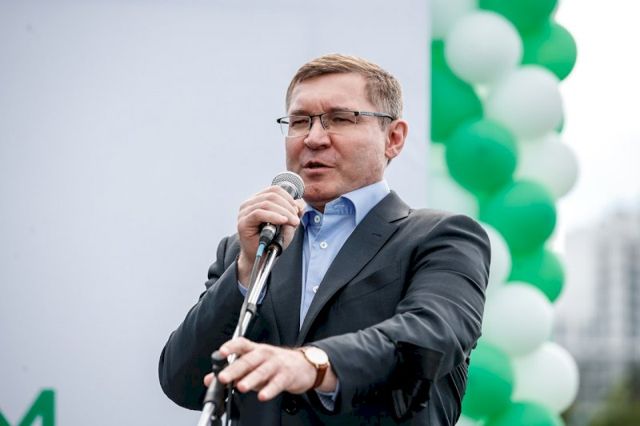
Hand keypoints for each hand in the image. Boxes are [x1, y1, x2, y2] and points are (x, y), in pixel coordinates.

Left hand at [203, 337, 335, 400]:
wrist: (304, 365)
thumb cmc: (275, 364)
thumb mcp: (254, 365)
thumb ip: (232, 371)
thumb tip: (210, 379)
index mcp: (255, 350)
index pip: (242, 344)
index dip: (231, 347)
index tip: (220, 352)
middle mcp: (265, 354)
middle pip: (249, 360)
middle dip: (235, 369)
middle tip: (224, 377)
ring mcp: (277, 364)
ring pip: (263, 371)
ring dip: (251, 379)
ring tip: (241, 387)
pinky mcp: (287, 375)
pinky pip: (278, 383)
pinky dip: (270, 389)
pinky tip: (262, 395)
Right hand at [236, 186, 304, 285]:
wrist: (263, 257)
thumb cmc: (273, 240)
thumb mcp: (288, 224)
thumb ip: (294, 212)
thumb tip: (300, 204)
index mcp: (259, 200)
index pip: (274, 190)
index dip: (289, 198)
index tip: (297, 210)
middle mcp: (249, 203)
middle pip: (272, 195)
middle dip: (288, 206)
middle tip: (296, 219)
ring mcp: (244, 212)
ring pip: (266, 203)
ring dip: (283, 212)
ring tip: (293, 222)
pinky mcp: (243, 222)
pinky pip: (259, 213)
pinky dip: (273, 216)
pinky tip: (283, 221)